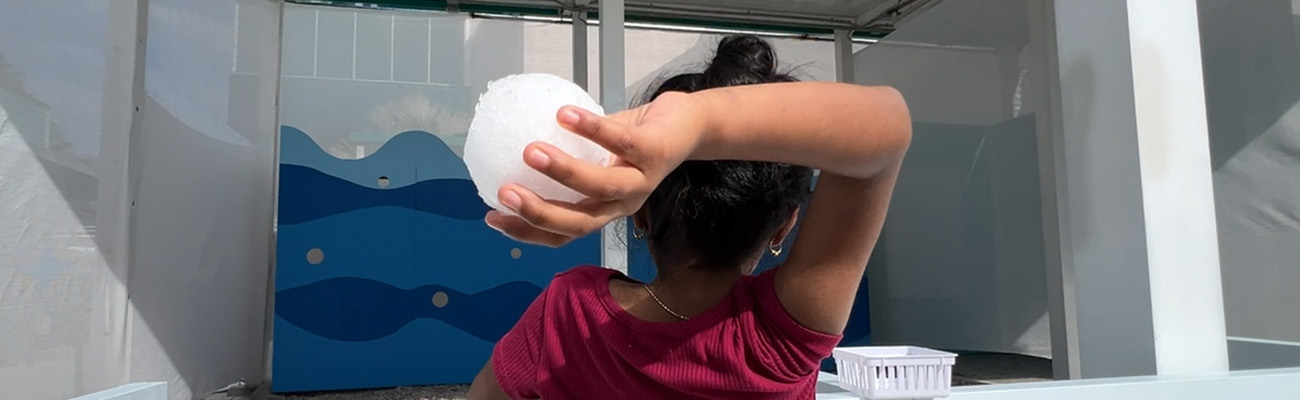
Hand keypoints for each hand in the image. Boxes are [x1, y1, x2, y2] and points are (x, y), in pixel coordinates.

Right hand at [484, 91, 706, 246]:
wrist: (687, 124)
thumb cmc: (636, 140)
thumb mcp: (596, 154)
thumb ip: (565, 157)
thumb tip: (512, 148)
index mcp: (603, 209)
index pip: (563, 234)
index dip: (528, 232)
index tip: (492, 217)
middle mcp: (622, 203)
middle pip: (580, 223)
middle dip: (540, 213)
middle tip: (505, 193)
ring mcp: (641, 181)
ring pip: (601, 187)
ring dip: (563, 172)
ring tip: (530, 152)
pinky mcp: (655, 152)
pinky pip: (620, 142)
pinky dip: (591, 129)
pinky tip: (564, 115)